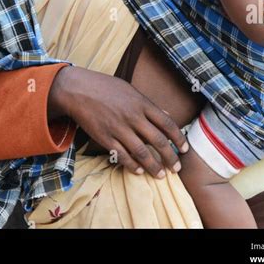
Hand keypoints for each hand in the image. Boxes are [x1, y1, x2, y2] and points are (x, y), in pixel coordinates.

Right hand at [48, 65, 188, 178]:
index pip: (166, 124)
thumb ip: (148, 105)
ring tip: (160, 175)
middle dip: (170, 157)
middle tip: (176, 169)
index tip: (184, 149)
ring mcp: (119, 128)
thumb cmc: (106, 87)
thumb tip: (166, 116)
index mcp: (141, 103)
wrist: (79, 89)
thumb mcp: (130, 90)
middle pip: (158, 141)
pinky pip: (122, 155)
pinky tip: (138, 170)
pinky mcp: (105, 138)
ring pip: (141, 152)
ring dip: (153, 166)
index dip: (178, 138)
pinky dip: (132, 165)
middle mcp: (133, 116)